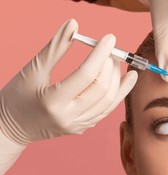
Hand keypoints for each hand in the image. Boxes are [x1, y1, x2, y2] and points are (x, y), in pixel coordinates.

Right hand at [0, 19, 137, 145]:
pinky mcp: (84, 128)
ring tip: (118, 62)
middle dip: (111, 66)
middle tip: (112, 50)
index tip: (110, 39)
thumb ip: (55, 48)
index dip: (100, 54)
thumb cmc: (17, 97)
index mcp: (53, 102)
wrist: (14, 127)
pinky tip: (125, 79)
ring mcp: (78, 125)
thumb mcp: (33, 70)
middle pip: (101, 89)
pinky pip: (106, 110)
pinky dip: (118, 94)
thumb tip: (74, 25)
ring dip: (118, 80)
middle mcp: (69, 117)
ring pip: (109, 102)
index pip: (85, 75)